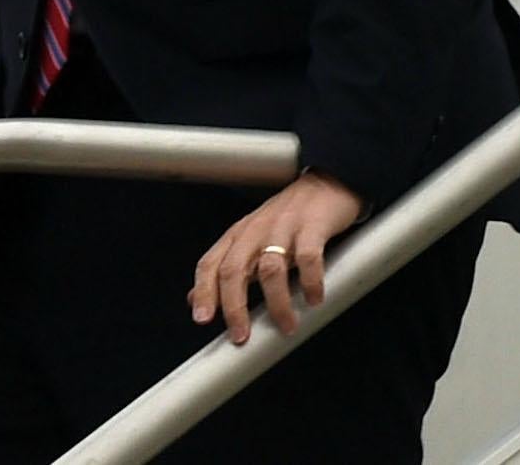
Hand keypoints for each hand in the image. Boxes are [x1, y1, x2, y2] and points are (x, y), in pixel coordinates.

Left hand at [189, 170, 363, 343]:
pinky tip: (314, 299)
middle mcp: (255, 231)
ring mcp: (283, 228)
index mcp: (237, 235)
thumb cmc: (285, 218)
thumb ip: (225, 269)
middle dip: (234, 305)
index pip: (210, 263)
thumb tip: (194, 298)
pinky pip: (309, 257)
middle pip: (234, 268)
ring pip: (270, 267)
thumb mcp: (250, 241)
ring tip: (287, 326)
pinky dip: (310, 281)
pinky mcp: (313, 227)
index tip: (201, 319)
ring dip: (277, 302)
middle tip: (240, 335)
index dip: (203, 291)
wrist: (325, 184)